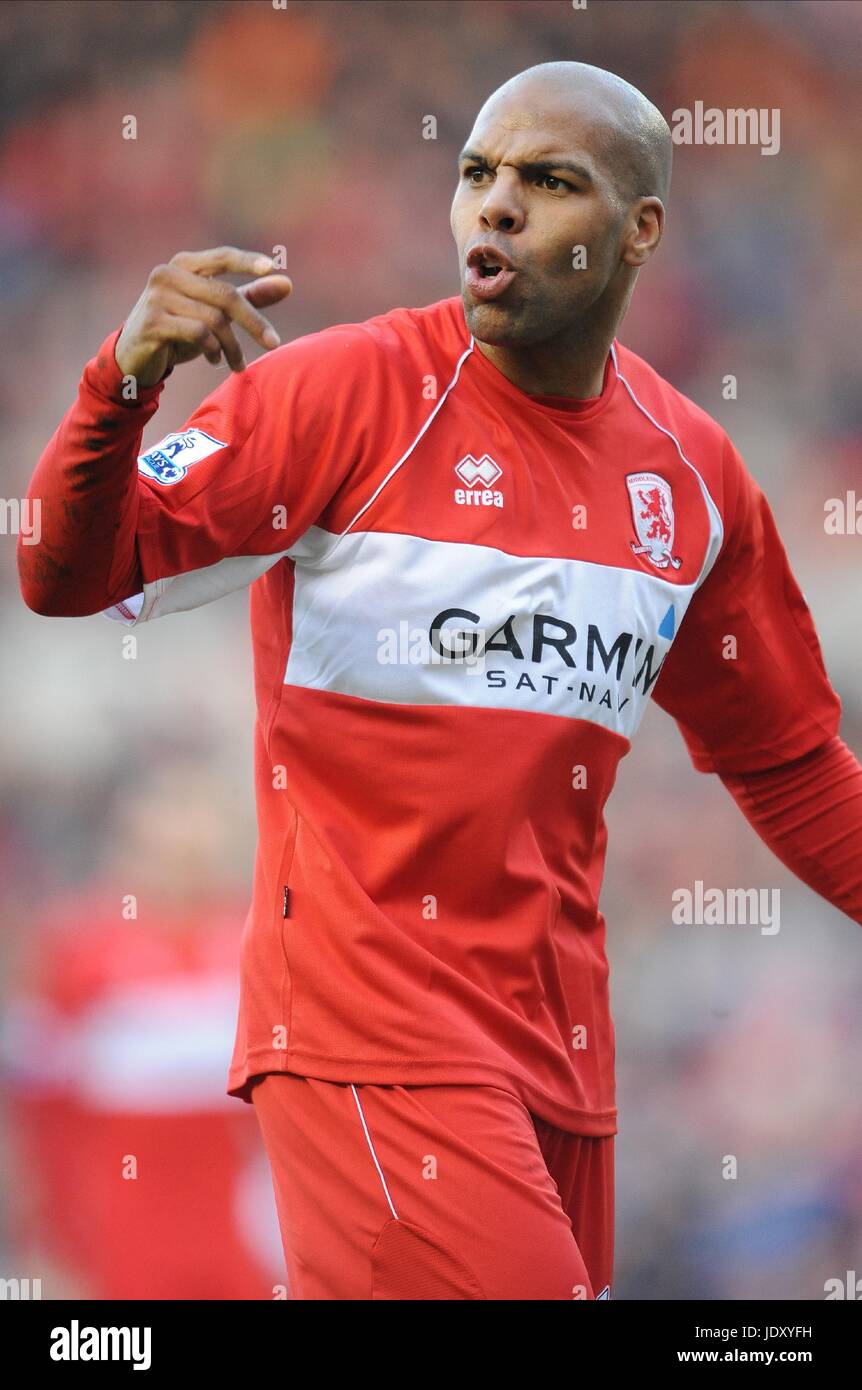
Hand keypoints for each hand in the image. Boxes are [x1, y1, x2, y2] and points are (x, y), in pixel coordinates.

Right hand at [114, 246, 292, 387]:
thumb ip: (249, 297)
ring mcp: (158, 297)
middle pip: (225, 295)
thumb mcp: (214, 313)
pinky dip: (213, 350)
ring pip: (214, 319)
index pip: (221, 257)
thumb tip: (287, 283)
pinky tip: (214, 359)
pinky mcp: (152, 321)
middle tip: (274, 344)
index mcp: (184, 265)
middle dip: (253, 322)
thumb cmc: (178, 331)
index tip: (271, 267)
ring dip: (232, 346)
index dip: (246, 261)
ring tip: (236, 363)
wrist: (134, 358)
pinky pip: (198, 334)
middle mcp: (168, 274)